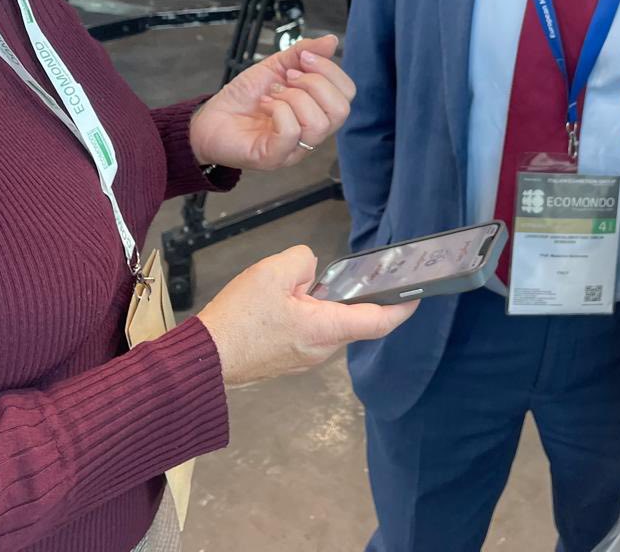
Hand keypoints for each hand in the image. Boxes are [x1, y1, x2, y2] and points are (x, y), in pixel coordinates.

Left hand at [189, 34, 355, 171]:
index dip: (330, 70)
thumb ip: (303, 53)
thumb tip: (332, 40)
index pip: (347, 93)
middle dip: (315, 83)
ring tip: (273, 93)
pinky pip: (291, 132)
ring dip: (294, 98)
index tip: (303, 58)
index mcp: (318, 110)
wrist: (211, 117)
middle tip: (288, 77)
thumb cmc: (245, 97)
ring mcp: (295, 148)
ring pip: (319, 124)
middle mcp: (312, 133)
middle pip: (341, 110)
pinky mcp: (274, 156)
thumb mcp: (275, 66)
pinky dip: (278, 110)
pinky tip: (265, 105)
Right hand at [197, 245, 417, 386]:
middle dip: (344, 293)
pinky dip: (304, 313)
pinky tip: (279, 302)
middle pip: (351, 318)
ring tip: (288, 286)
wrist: (203, 358)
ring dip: (318, 302)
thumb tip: (312, 271)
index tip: (416, 294)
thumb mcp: (273, 271)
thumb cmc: (238, 319)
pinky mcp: (289, 359)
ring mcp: (305, 358)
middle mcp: (322, 350)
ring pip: (327, 322)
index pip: (378, 321)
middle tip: (334, 273)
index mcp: (326, 330)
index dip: (401, 307)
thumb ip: (304, 261)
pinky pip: (308, 330)